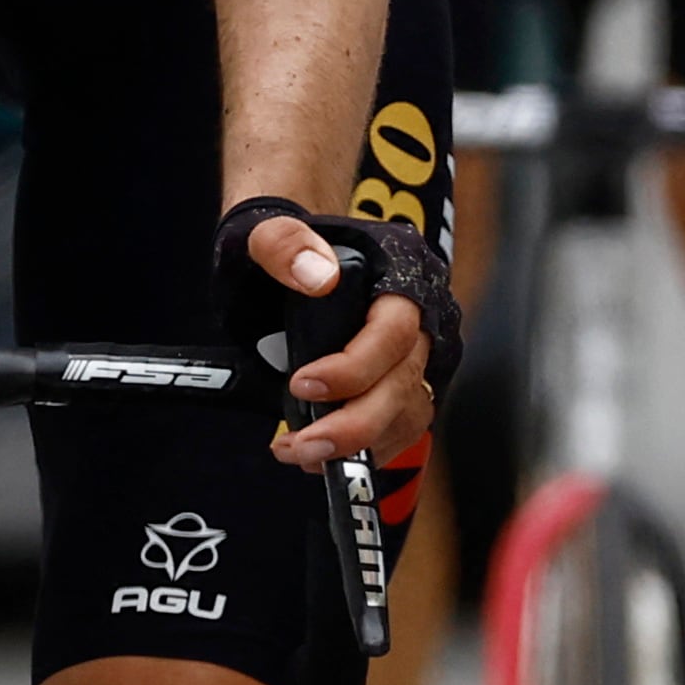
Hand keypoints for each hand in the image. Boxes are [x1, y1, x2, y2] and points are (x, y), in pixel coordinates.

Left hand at [213, 198, 446, 475]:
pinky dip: (363, 450)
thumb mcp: (266, 230)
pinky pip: (397, 427)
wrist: (288, 254)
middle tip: (302, 445)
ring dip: (358, 447)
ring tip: (300, 453)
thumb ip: (284, 243)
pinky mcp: (398, 384)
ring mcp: (412, 355)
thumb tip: (319, 277)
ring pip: (406, 414)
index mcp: (396, 275)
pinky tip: (317, 455)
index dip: (354, 368)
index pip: (393, 332)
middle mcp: (418, 319)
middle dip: (355, 426)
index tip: (302, 384)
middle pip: (404, 384)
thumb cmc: (282, 244)